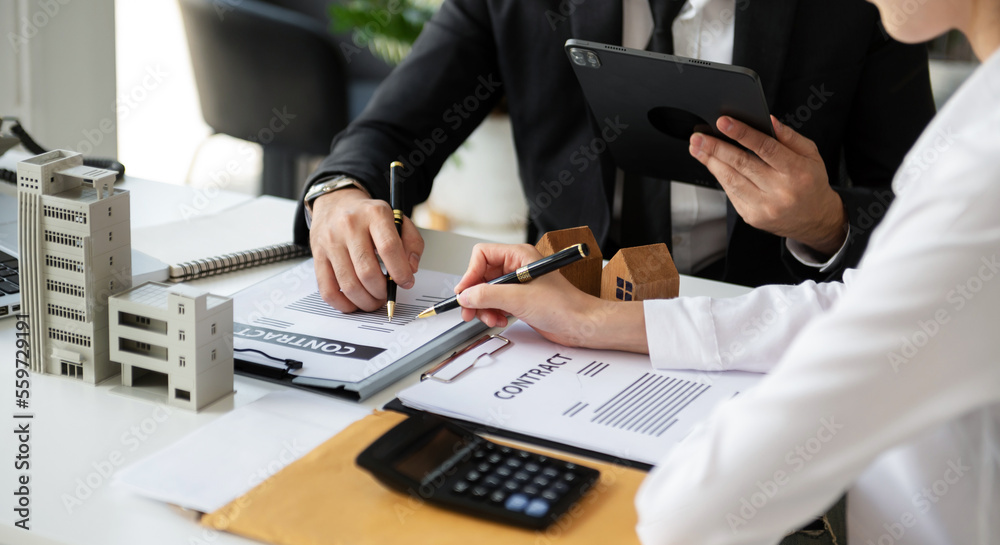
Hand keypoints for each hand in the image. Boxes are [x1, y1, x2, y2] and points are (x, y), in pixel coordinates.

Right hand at [309, 188, 423, 311]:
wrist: (336, 203)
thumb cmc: (369, 216)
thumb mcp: (397, 219)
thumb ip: (412, 243)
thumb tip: (410, 269)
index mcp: (374, 214)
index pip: (389, 248)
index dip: (400, 272)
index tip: (406, 282)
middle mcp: (350, 226)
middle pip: (367, 272)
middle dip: (381, 292)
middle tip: (386, 294)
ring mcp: (330, 241)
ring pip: (348, 284)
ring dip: (365, 301)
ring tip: (373, 300)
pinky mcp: (318, 256)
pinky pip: (327, 289)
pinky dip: (343, 304)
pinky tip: (354, 303)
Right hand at [454, 244, 647, 352]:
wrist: (581, 325)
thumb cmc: (564, 306)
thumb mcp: (519, 299)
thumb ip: (488, 296)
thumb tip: (466, 296)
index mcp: (519, 255)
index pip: (483, 255)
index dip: (471, 273)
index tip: (465, 292)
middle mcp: (517, 266)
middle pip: (482, 275)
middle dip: (476, 295)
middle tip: (469, 311)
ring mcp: (518, 283)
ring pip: (487, 291)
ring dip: (484, 307)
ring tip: (492, 319)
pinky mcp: (520, 299)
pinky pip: (496, 302)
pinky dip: (493, 313)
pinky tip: (500, 320)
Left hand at [689, 115, 847, 255]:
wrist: (814, 219)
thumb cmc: (810, 183)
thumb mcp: (811, 155)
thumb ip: (790, 137)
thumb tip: (769, 121)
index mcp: (797, 172)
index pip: (765, 148)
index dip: (742, 134)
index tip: (723, 123)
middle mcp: (780, 191)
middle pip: (742, 164)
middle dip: (716, 148)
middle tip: (699, 137)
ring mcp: (764, 206)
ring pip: (731, 180)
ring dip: (711, 162)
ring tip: (698, 149)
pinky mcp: (752, 216)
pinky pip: (731, 193)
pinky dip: (720, 176)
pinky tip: (711, 164)